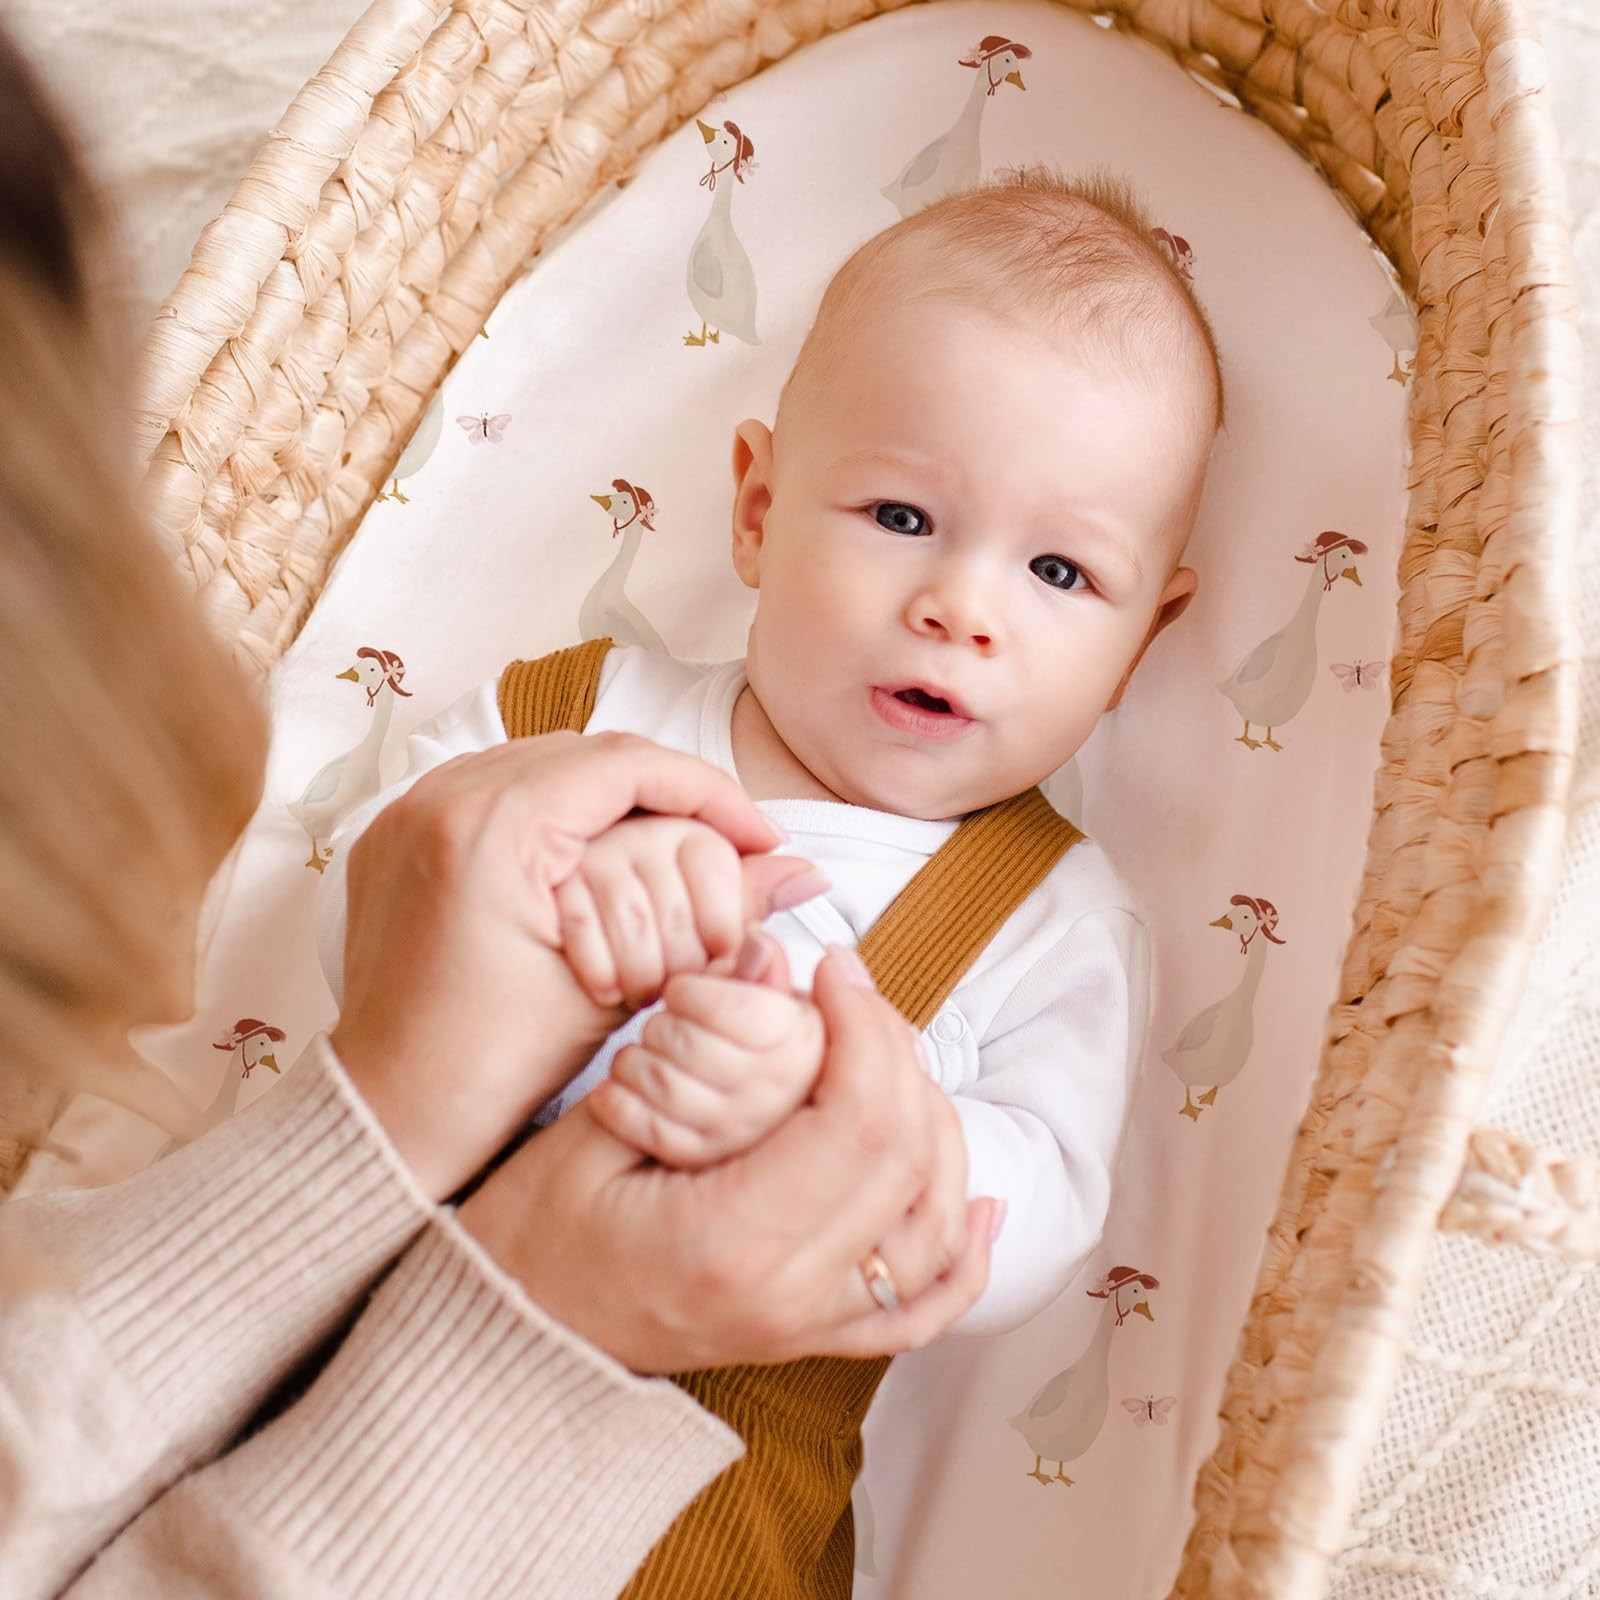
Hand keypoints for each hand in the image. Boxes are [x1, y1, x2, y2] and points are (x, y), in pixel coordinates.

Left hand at [330, 731, 817, 1201]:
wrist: (388, 1113)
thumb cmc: (491, 1069)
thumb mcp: (618, 984)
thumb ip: (715, 911)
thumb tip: (805, 871)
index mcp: (490, 828)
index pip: (629, 764)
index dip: (711, 792)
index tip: (762, 836)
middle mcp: (439, 798)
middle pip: (588, 753)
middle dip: (669, 791)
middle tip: (730, 840)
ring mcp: (409, 810)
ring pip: (545, 763)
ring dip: (616, 795)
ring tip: (675, 842)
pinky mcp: (398, 831)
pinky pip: (496, 787)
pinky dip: (558, 809)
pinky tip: (601, 851)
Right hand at [460, 945, 1002, 1372]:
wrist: (511, 1342)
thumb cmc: (531, 1237)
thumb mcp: (591, 1131)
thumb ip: (691, 1048)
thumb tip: (769, 955)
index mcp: (734, 1242)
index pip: (860, 1123)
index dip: (866, 1028)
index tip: (834, 969)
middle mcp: (792, 1296)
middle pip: (910, 1159)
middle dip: (897, 1054)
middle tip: (852, 996)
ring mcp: (810, 1326)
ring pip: (935, 1225)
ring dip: (936, 1126)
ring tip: (890, 1057)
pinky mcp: (813, 1337)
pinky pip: (920, 1310)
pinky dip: (966, 1256)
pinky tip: (986, 1203)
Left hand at [589, 929, 823, 1168]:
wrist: (734, 1116)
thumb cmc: (749, 1047)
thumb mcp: (765, 1003)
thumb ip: (759, 974)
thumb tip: (760, 941)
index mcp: (805, 1045)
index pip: (738, 1011)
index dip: (695, 993)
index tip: (683, 991)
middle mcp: (778, 1095)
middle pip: (692, 1044)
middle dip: (662, 1026)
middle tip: (663, 1023)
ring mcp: (738, 1133)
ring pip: (663, 1083)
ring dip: (634, 1061)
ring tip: (640, 1054)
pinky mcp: (697, 1160)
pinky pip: (646, 1127)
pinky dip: (618, 1101)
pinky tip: (618, 1087)